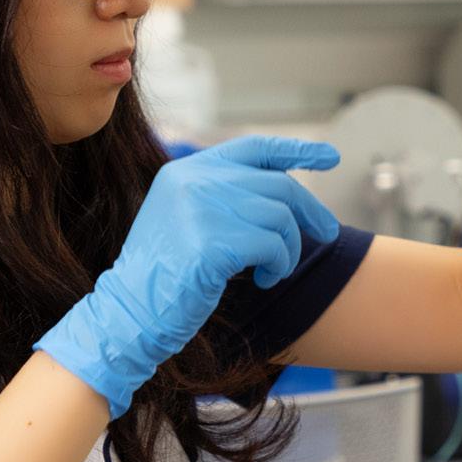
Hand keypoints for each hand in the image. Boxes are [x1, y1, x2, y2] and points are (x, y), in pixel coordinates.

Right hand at [36, 136, 341, 417]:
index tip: (331, 157)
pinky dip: (278, 265)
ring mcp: (200, 208)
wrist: (129, 313)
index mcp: (185, 171)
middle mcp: (193, 181)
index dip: (297, 150)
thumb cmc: (166, 276)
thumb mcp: (188, 221)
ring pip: (280, 217)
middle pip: (278, 185)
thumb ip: (224, 198)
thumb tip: (286, 194)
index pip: (254, 148)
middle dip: (310, 211)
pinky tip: (263, 280)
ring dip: (288, 249)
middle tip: (330, 233)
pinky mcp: (211, 242)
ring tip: (275, 270)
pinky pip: (272, 246)